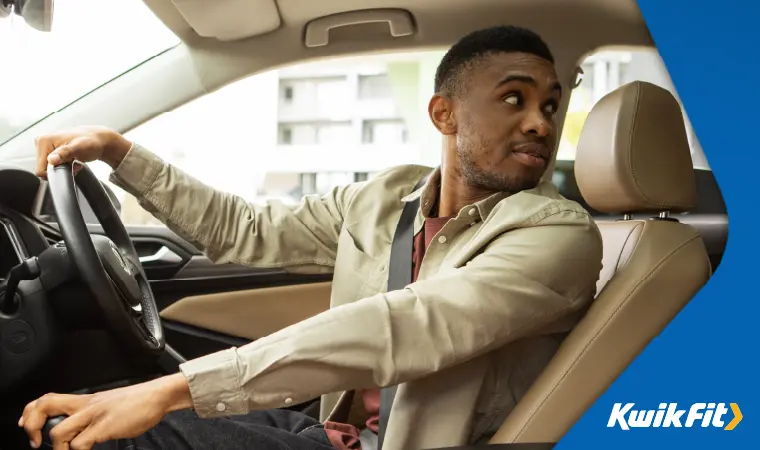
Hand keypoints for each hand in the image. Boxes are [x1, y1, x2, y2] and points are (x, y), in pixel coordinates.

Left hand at [19, 373, 193, 449]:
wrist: (157, 396)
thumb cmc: (137, 402)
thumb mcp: (108, 404)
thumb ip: (91, 414)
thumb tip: (78, 429)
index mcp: (85, 399)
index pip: (48, 398)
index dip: (31, 413)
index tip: (28, 427)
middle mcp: (85, 405)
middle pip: (45, 406)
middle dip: (32, 427)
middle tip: (36, 442)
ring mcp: (93, 415)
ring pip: (59, 431)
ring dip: (59, 448)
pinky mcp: (104, 426)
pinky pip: (80, 443)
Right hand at [34, 126, 132, 178]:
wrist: (98, 140)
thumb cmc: (91, 142)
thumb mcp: (79, 148)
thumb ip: (65, 153)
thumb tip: (51, 160)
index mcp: (43, 140)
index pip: (40, 169)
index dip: (56, 171)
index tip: (69, 164)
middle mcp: (41, 142)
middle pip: (44, 169)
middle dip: (59, 169)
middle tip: (72, 161)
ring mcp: (44, 146)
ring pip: (49, 168)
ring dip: (62, 167)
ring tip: (72, 160)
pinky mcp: (49, 150)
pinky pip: (52, 165)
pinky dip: (63, 165)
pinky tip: (71, 160)